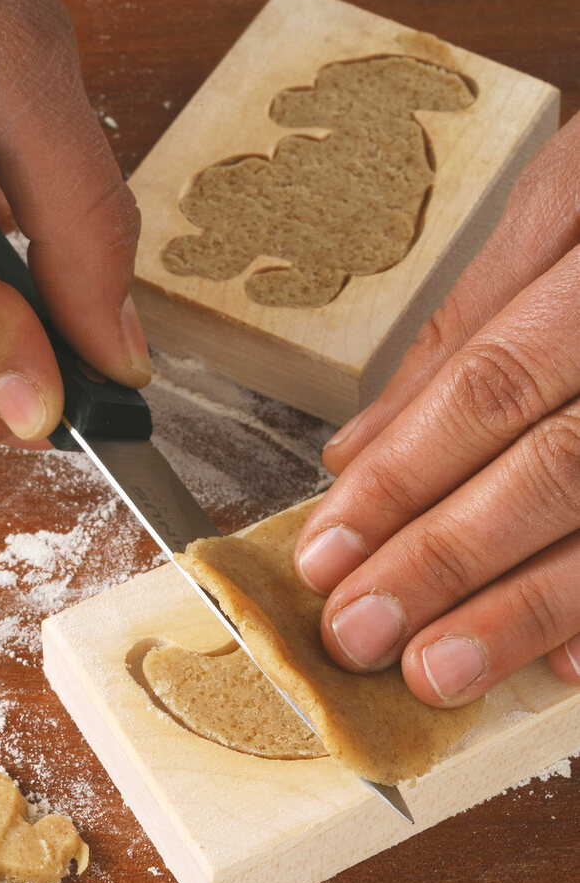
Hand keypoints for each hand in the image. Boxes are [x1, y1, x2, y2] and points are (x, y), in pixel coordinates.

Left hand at [294, 114, 578, 703]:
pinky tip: (566, 665)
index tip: (325, 554)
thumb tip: (356, 452)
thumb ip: (465, 330)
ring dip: (524, 608)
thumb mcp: (559, 209)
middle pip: (552, 466)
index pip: (488, 386)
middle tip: (358, 634)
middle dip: (445, 559)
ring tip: (438, 673)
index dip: (402, 478)